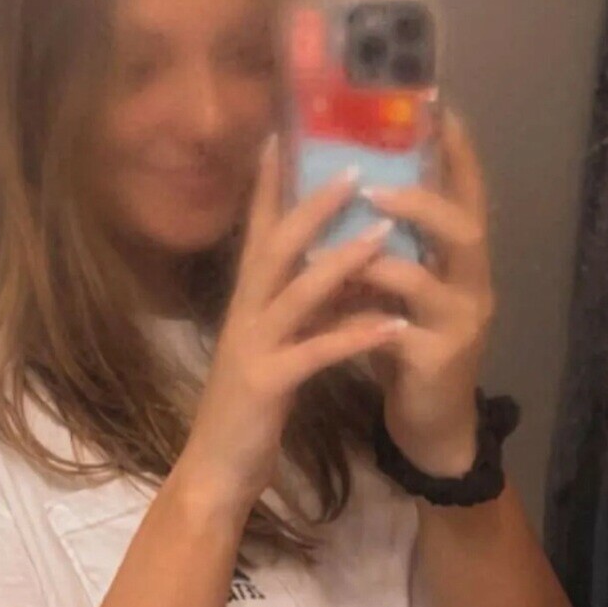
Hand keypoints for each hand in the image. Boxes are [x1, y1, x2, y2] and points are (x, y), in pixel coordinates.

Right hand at [180, 136, 406, 516]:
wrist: (215, 472)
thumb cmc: (247, 409)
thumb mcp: (274, 347)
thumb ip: (297, 308)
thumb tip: (332, 269)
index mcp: (246, 302)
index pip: (257, 230)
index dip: (268, 183)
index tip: (284, 134)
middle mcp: (244, 314)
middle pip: (277, 245)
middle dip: (315, 204)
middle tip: (357, 165)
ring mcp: (252, 347)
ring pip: (298, 291)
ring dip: (342, 260)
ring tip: (384, 232)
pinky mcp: (267, 384)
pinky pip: (317, 352)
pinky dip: (355, 336)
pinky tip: (392, 325)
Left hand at [337, 109, 496, 475]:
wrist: (427, 424)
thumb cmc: (405, 345)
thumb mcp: (397, 287)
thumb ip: (382, 243)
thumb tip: (343, 182)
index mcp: (463, 260)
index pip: (470, 194)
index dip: (457, 152)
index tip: (438, 108)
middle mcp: (474, 285)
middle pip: (465, 228)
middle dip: (421, 200)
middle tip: (373, 183)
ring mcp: (462, 324)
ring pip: (428, 278)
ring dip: (379, 259)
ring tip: (334, 247)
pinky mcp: (438, 361)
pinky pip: (399, 330)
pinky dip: (365, 313)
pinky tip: (335, 304)